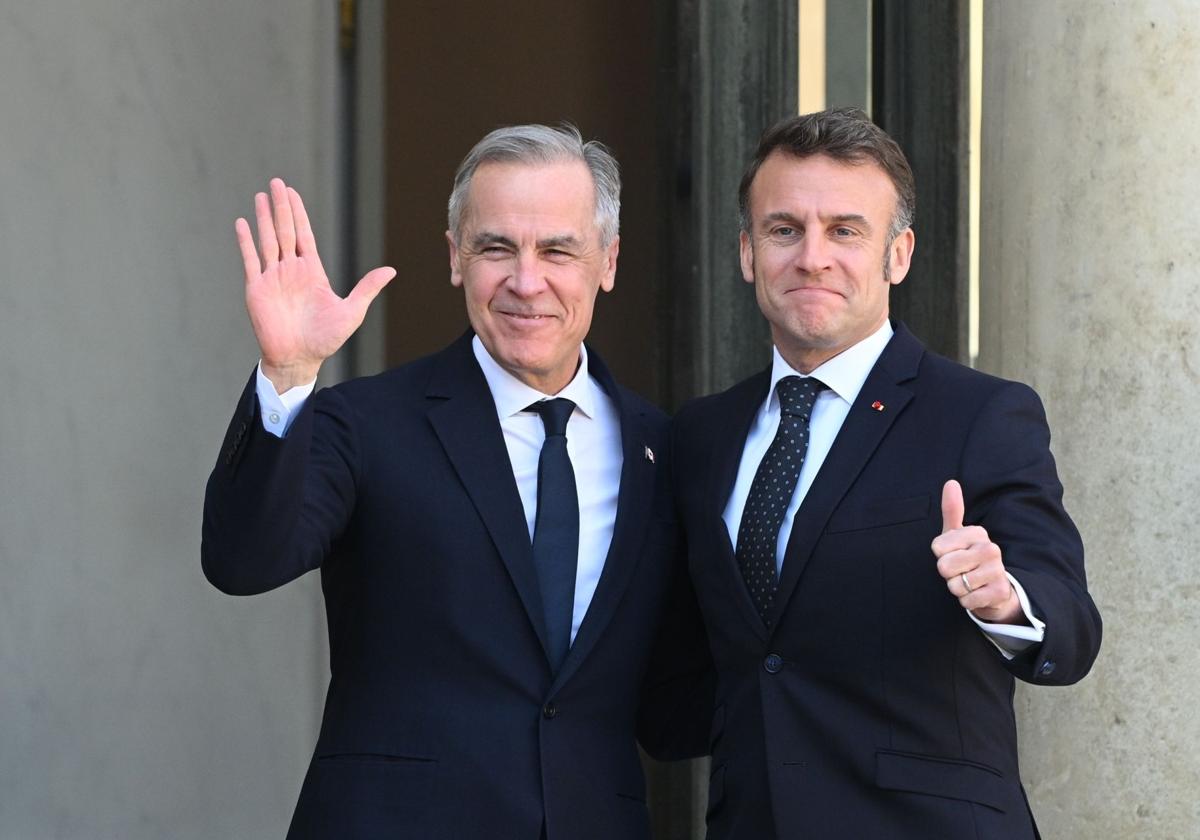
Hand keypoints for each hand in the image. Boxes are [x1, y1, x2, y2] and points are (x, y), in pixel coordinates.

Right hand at [236, 178, 395, 391]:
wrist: (299, 359)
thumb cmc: (326, 339)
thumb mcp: (352, 311)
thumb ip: (367, 288)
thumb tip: (391, 270)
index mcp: (312, 272)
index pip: (304, 235)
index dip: (299, 213)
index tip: (292, 193)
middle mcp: (291, 270)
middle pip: (285, 230)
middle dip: (281, 206)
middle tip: (276, 182)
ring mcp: (272, 278)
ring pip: (267, 240)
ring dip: (263, 218)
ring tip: (261, 195)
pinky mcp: (256, 289)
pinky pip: (250, 259)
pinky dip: (246, 241)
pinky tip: (243, 223)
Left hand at [932, 480, 1022, 623]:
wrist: (995, 588)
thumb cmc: (969, 557)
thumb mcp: (957, 534)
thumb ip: (952, 510)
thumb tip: (951, 482)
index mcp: (977, 533)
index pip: (937, 547)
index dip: (940, 556)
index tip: (954, 554)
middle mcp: (990, 548)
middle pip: (944, 566)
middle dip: (947, 574)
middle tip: (961, 571)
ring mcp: (997, 570)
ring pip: (955, 585)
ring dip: (957, 589)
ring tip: (970, 582)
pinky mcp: (999, 591)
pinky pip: (966, 600)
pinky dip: (967, 601)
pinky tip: (978, 594)